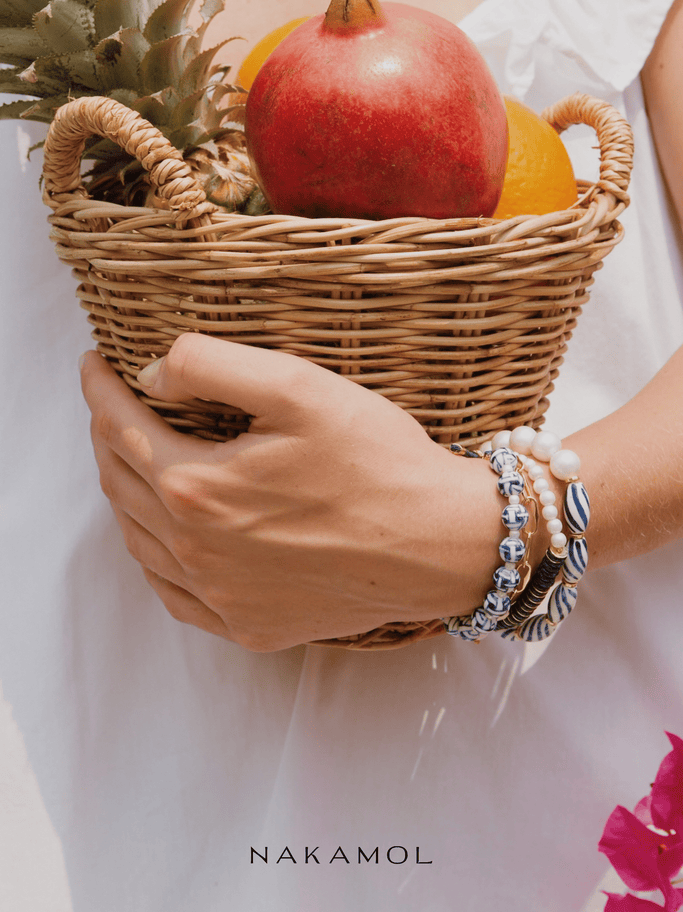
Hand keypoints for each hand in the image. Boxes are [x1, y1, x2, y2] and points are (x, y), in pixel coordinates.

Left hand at [80, 333, 503, 649]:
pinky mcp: (249, 625)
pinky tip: (163, 536)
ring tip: (128, 458)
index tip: (94, 364)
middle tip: (110, 404)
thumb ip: (208, 365)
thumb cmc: (379, 462)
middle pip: (121, 484)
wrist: (442, 544)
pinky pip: (173, 593)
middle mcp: (197, 552)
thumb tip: (151, 374)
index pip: (120, 429)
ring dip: (123, 492)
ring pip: (140, 540)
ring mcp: (221, 597)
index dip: (100, 390)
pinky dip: (153, 555)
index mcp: (198, 488)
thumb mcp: (297, 386)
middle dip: (106, 435)